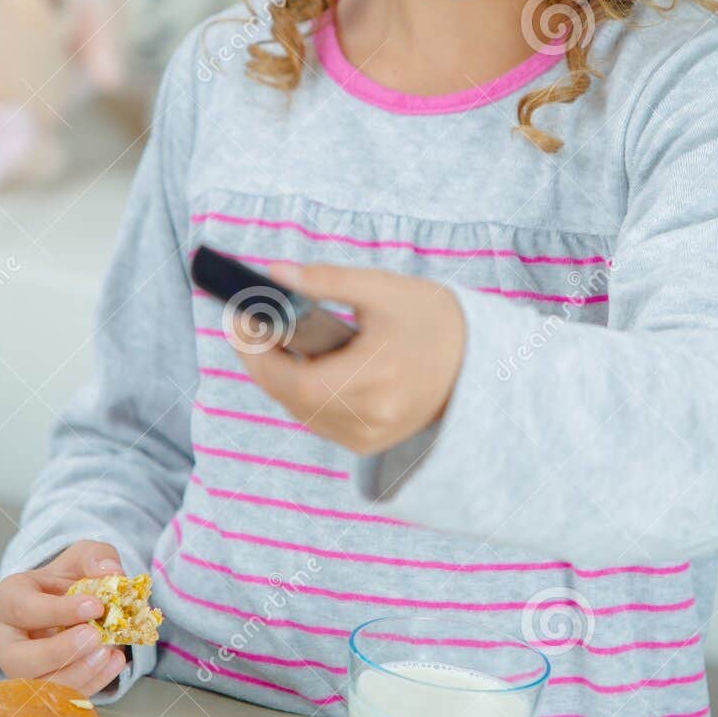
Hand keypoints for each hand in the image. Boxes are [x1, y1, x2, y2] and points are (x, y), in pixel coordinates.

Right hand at [0, 539, 130, 694]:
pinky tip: (114, 662)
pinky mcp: (43, 689)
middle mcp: (8, 641)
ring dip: (77, 674)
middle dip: (59, 653)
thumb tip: (111, 572)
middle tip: (96, 636)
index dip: (59, 611)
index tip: (96, 605)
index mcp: (9, 600)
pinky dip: (91, 684)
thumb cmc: (68, 581)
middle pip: (18, 660)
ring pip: (38, 687)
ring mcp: (23, 671)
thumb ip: (95, 557)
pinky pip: (61, 698)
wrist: (71, 605)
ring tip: (109, 652)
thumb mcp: (81, 557)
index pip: (24, 609)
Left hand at [224, 260, 465, 455]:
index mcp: (376, 378)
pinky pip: (317, 420)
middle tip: (244, 324)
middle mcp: (371, 418)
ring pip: (300, 412)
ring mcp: (369, 437)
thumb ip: (327, 280)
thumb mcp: (383, 288)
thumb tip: (274, 273)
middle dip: (260, 361)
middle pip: (290, 398)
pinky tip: (298, 363)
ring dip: (278, 378)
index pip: (295, 381)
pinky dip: (301, 393)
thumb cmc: (432, 320)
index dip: (257, 354)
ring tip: (267, 337)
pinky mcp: (368, 443)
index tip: (237, 320)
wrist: (479, 362)